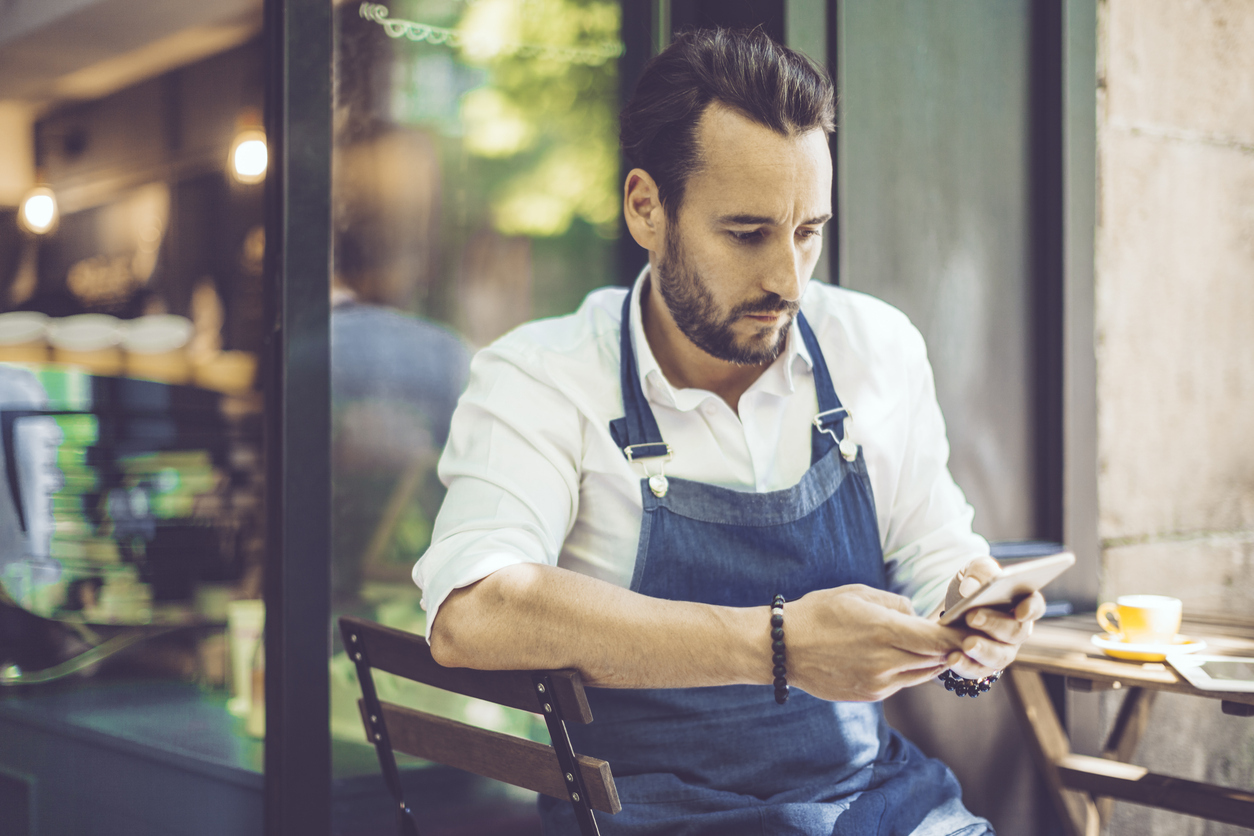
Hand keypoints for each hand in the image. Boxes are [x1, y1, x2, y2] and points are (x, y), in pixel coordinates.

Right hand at [787, 584, 967, 701]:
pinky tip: (903, 656)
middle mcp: (884, 661)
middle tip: (960, 634)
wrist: (782, 648)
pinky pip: (902, 683)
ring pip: (923, 674)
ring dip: (933, 660)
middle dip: (950, 647)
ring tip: (935, 645)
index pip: (938, 640)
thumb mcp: (857, 594)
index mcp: (883, 631)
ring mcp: (877, 682)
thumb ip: (895, 604)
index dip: (959, 636)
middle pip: (936, 659)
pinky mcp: (869, 694)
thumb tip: (918, 617)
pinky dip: (910, 670)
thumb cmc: (818, 613)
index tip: (972, 627)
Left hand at [943, 556, 1045, 678]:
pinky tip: (952, 658)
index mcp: (1022, 602)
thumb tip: (971, 588)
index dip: (1030, 609)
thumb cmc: (973, 584)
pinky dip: (966, 666)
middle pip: (1016, 631)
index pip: (1035, 606)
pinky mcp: (984, 665)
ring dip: (983, 650)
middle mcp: (1018, 629)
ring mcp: (1003, 650)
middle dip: (995, 624)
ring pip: (1000, 656)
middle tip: (973, 617)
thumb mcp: (974, 570)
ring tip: (966, 644)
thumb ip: (979, 571)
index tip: (1020, 610)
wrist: (952, 608)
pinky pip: (978, 670)